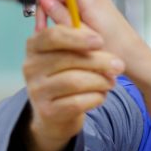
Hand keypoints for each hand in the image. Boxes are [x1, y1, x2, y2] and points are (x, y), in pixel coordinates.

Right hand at [22, 20, 124, 150]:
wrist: (56, 114)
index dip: (78, 37)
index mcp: (35, 46)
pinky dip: (96, 98)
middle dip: (99, 61)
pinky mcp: (47, 111)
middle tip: (119, 66)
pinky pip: (77, 102)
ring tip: (111, 82)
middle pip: (68, 59)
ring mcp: (36, 91)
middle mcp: (31, 67)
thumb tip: (99, 41)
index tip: (100, 41)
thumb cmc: (67, 76)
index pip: (53, 35)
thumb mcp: (69, 56)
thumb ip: (80, 44)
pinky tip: (101, 96)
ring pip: (75, 81)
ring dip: (100, 81)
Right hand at [39, 0, 145, 67]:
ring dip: (58, 14)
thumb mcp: (82, 36)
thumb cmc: (113, 49)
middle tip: (43, 28)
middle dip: (48, 7)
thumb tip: (44, 0)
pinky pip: (75, 5)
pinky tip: (70, 32)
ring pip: (66, 0)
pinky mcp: (97, 6)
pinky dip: (68, 15)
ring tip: (61, 35)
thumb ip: (62, 17)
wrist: (134, 57)